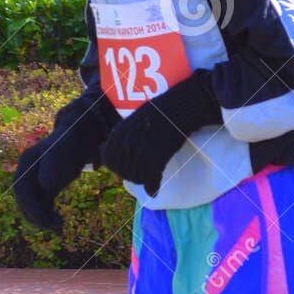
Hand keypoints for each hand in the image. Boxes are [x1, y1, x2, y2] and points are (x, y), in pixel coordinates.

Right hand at [12, 91, 119, 232]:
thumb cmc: (70, 144)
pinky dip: (48, 216)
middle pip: (24, 199)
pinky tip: (60, 224)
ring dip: (43, 218)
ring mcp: (34, 180)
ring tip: (59, 227)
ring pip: (32, 205)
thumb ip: (54, 165)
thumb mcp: (63, 152)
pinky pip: (42, 205)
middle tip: (51, 227)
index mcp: (27, 162)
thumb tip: (45, 184)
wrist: (80, 140)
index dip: (30, 207)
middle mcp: (27, 172)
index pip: (22, 189)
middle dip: (36, 215)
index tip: (44, 220)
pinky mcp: (43, 188)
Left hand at [102, 70, 220, 196]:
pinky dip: (152, 185)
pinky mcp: (160, 150)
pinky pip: (151, 174)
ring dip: (141, 181)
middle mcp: (130, 136)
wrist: (185, 102)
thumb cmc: (164, 110)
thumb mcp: (138, 118)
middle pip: (122, 167)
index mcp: (122, 128)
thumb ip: (124, 133)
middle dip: (129, 176)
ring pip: (136, 172)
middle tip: (140, 178)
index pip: (108, 156)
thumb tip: (110, 149)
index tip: (126, 169)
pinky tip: (154, 191)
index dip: (115, 167)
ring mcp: (144, 143)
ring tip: (148, 183)